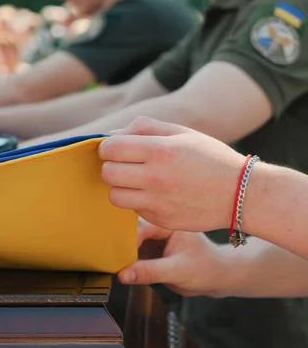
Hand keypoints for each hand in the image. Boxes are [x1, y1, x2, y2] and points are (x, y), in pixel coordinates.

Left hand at [99, 117, 245, 231]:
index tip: (115, 149)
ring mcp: (158, 202)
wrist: (241, 194)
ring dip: (120, 188)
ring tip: (135, 182)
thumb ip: (144, 128)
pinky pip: (133, 210)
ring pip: (114, 196)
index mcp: (160, 150)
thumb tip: (111, 136)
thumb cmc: (209, 158)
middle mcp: (156, 177)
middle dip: (110, 167)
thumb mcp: (182, 133)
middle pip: (107, 173)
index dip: (108, 147)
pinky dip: (138, 202)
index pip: (111, 148)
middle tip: (123, 166)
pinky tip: (155, 195)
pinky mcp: (160, 219)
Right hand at [118, 220, 234, 296]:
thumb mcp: (177, 271)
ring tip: (114, 264)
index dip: (128, 241)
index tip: (119, 256)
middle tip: (111, 258)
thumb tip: (122, 274)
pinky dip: (126, 262)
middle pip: (131, 231)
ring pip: (129, 243)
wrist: (217, 278)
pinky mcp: (149, 253)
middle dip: (121, 244)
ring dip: (122, 254)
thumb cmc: (206, 269)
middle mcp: (158, 229)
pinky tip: (120, 268)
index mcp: (168, 225)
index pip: (141, 227)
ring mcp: (153, 241)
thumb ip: (149, 272)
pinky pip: (132, 255)